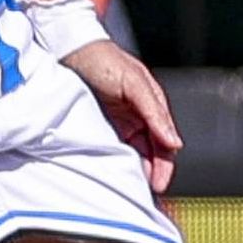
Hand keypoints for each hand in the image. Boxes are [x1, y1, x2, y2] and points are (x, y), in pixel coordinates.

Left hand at [61, 40, 182, 194]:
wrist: (69, 49)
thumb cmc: (104, 59)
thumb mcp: (134, 84)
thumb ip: (154, 113)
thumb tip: (174, 142)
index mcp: (152, 107)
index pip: (164, 143)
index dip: (164, 166)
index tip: (159, 185)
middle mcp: (138, 116)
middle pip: (150, 152)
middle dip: (151, 173)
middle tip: (145, 193)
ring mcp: (119, 121)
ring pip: (132, 153)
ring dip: (134, 170)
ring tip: (130, 188)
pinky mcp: (99, 124)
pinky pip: (111, 148)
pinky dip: (114, 161)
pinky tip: (111, 174)